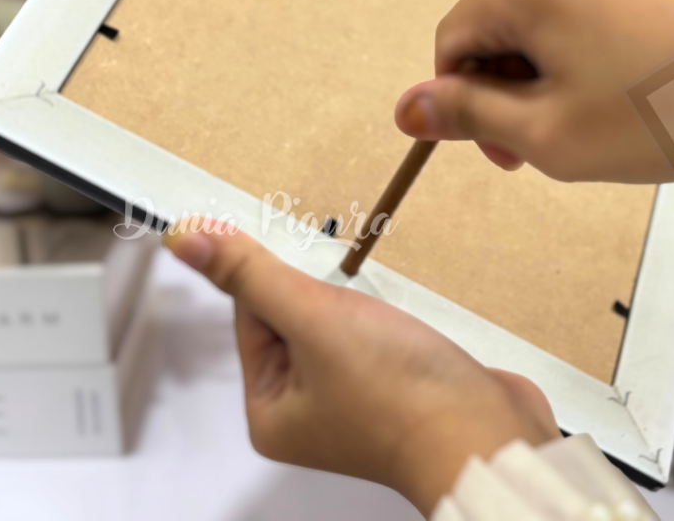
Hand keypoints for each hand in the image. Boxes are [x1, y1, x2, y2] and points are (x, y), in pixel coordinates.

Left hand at [165, 222, 557, 515]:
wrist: (486, 434)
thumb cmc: (400, 395)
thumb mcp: (313, 319)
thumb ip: (252, 275)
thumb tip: (187, 239)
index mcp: (271, 408)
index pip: (252, 314)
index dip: (278, 276)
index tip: (303, 254)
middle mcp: (307, 409)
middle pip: (296, 314)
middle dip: (327, 289)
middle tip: (352, 297)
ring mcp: (354, 399)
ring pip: (339, 320)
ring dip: (360, 300)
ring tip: (384, 319)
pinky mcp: (396, 386)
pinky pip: (376, 333)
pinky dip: (389, 317)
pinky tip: (406, 325)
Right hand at [395, 0, 673, 181]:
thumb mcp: (550, 133)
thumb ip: (468, 115)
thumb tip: (409, 109)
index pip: (454, 41)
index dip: (466, 102)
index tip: (501, 145)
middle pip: (504, 20)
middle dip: (518, 81)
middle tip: (560, 133)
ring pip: (552, 5)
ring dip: (560, 56)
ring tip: (611, 102)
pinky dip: (601, 30)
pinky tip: (641, 69)